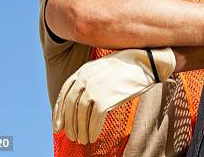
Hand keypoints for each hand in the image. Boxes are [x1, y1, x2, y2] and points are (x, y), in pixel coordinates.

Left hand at [52, 48, 174, 143]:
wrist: (145, 63)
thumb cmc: (128, 67)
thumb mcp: (103, 68)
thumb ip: (90, 80)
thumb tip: (80, 102)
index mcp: (83, 70)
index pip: (63, 93)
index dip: (58, 112)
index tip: (58, 125)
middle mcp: (85, 79)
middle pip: (69, 106)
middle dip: (69, 124)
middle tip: (70, 136)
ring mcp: (94, 89)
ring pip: (80, 115)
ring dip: (80, 130)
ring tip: (82, 139)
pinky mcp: (105, 100)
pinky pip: (94, 120)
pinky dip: (92, 130)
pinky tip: (93, 137)